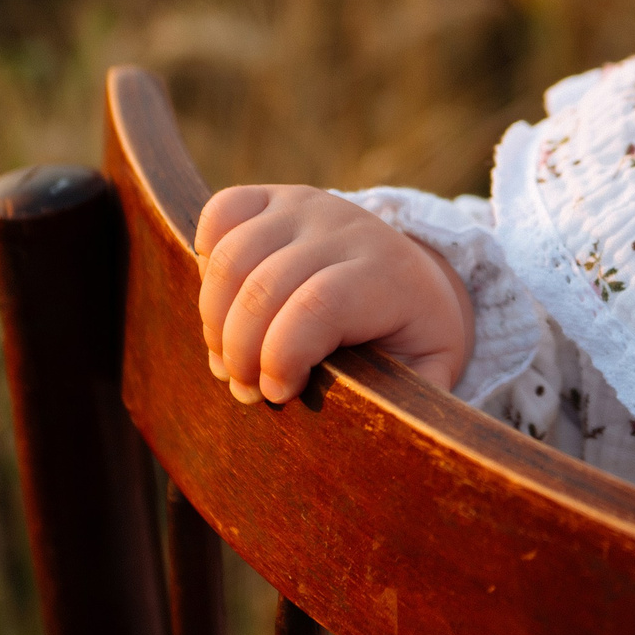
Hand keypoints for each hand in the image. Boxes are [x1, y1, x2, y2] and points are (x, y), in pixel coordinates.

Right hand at [194, 185, 474, 404]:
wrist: (411, 276)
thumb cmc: (409, 339)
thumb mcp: (428, 371)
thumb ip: (411, 400)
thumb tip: (382, 437)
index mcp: (389, 275)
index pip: (320, 305)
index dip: (282, 356)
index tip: (278, 394)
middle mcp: (347, 229)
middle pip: (264, 287)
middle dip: (240, 351)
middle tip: (247, 389)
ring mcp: (307, 206)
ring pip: (231, 256)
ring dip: (214, 319)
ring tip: (229, 360)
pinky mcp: (273, 197)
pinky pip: (221, 211)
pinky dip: (206, 257)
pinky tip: (224, 302)